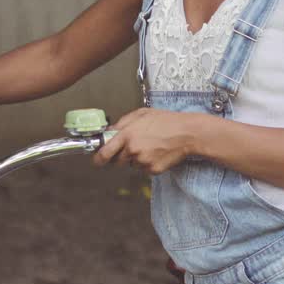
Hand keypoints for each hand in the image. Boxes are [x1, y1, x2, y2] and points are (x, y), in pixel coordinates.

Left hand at [92, 108, 206, 173]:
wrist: (186, 133)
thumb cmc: (166, 121)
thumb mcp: (141, 114)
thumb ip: (122, 123)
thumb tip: (109, 132)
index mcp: (127, 135)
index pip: (105, 153)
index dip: (98, 159)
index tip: (97, 160)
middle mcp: (133, 150)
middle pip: (117, 161)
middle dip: (121, 156)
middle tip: (134, 147)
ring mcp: (143, 162)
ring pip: (132, 165)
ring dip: (136, 159)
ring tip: (150, 146)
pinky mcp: (152, 170)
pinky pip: (144, 169)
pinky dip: (148, 163)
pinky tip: (157, 152)